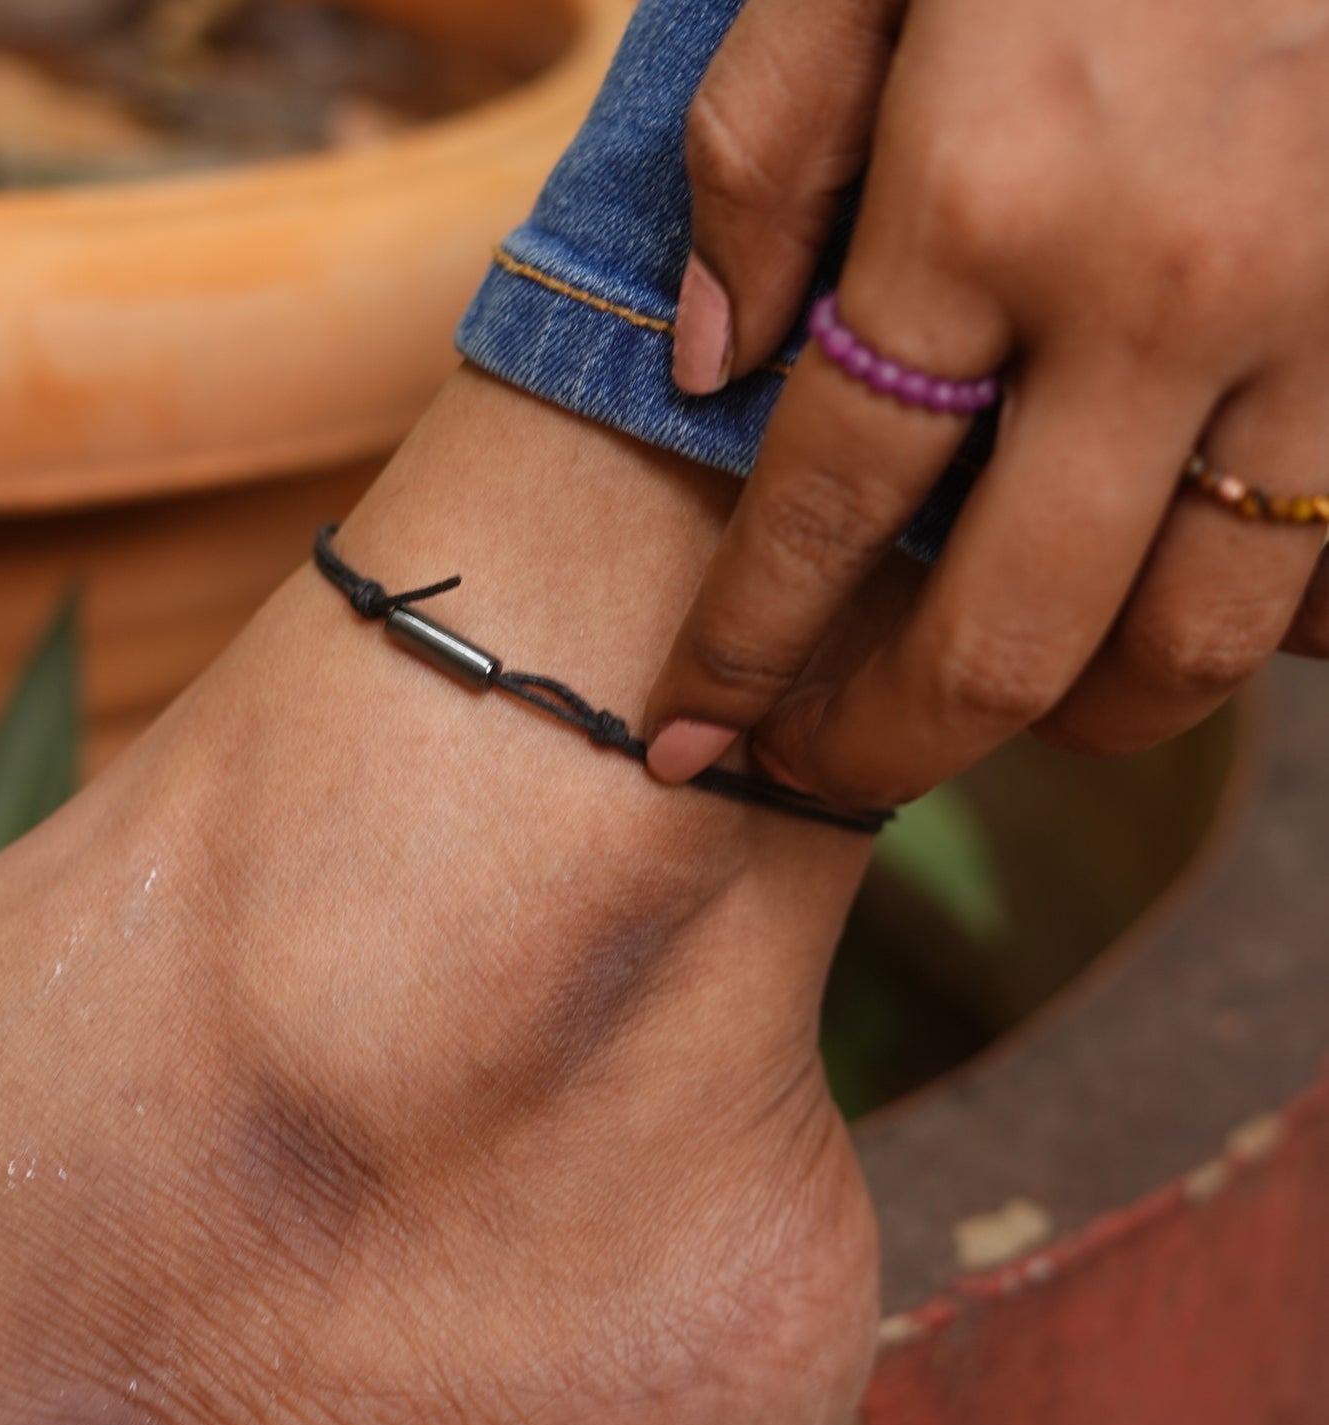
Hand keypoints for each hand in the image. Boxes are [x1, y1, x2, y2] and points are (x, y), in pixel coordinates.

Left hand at [646, 0, 1328, 806]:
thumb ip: (766, 146)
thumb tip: (714, 361)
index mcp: (987, 191)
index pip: (820, 508)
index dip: (739, 654)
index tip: (683, 737)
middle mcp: (1162, 290)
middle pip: (1007, 635)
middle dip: (891, 743)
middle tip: (821, 773)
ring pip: (1198, 641)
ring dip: (1078, 717)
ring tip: (999, 709)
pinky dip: (1248, 624)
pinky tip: (1168, 604)